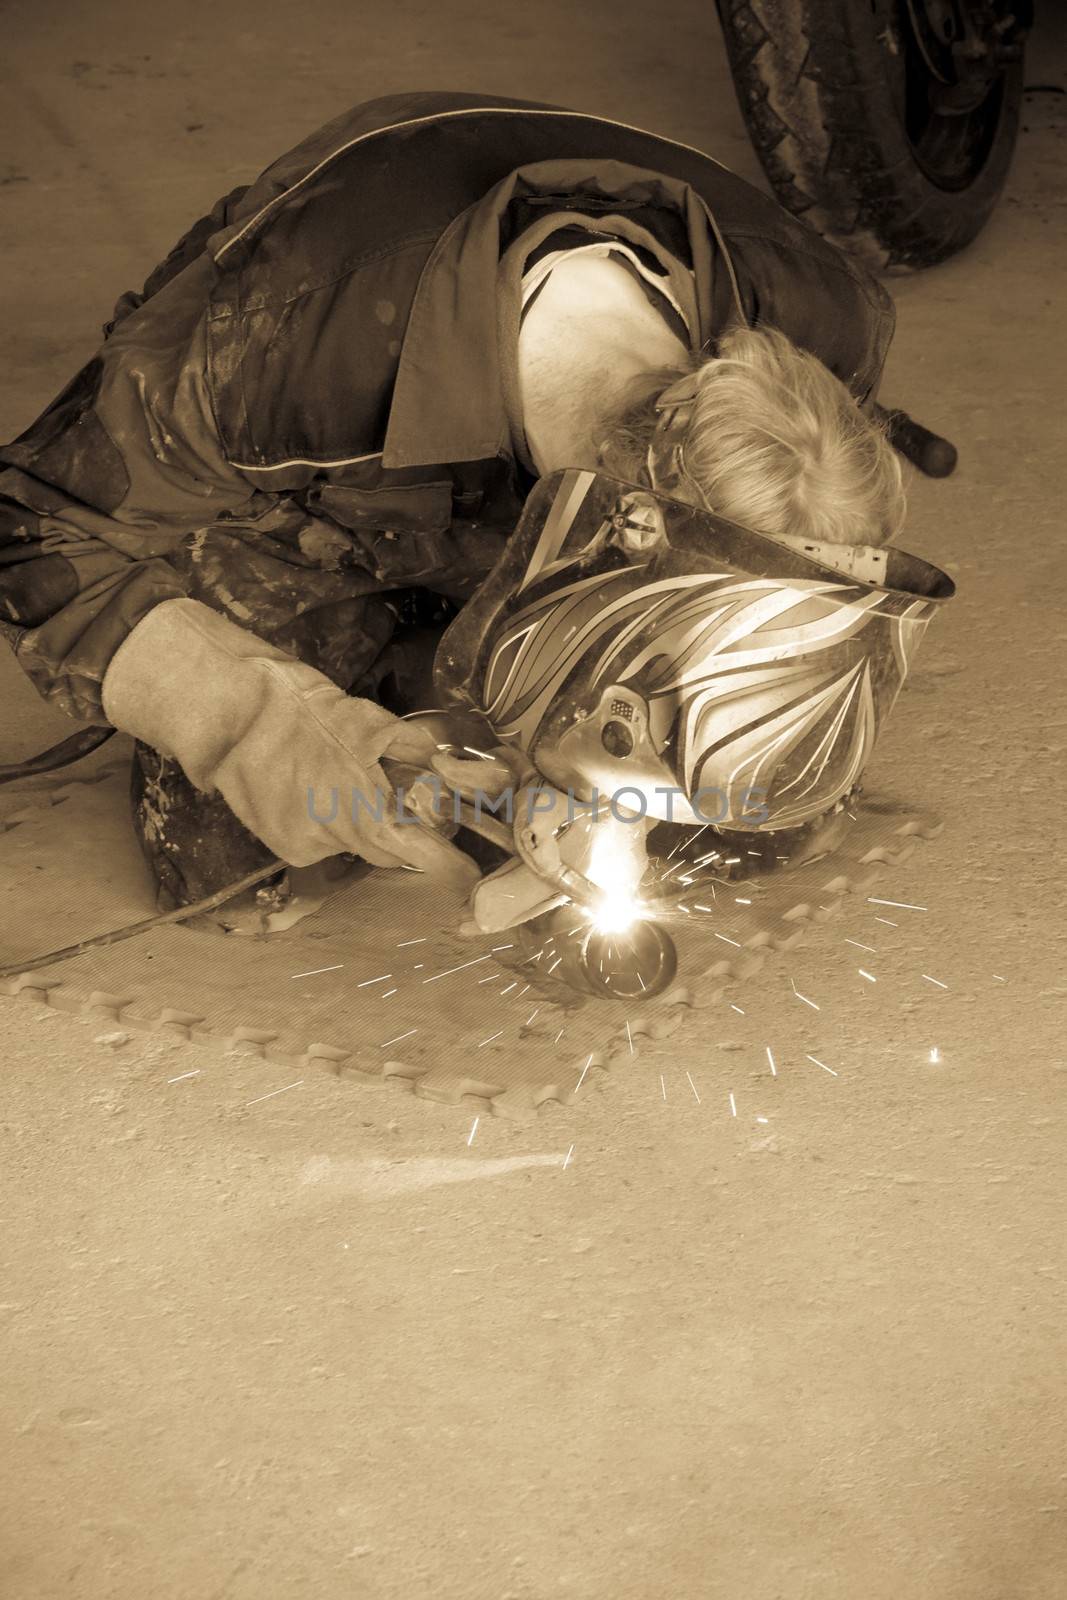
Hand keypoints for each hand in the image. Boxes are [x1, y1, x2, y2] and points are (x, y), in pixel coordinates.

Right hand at [102, 599, 479, 892]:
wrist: (231, 714)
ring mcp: (305, 846)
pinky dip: (326, 823)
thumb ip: (412, 748)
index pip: (416, 852)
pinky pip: (321, 841)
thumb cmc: (304, 712)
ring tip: (339, 780)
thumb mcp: (369, 721)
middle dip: (399, 831)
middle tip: (401, 803)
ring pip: (351, 843)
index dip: (445, 863)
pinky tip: (311, 791)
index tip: (467, 873)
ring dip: (357, 821)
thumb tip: (446, 761)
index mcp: (363, 810)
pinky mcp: (282, 847)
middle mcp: (335, 840)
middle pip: (385, 849)